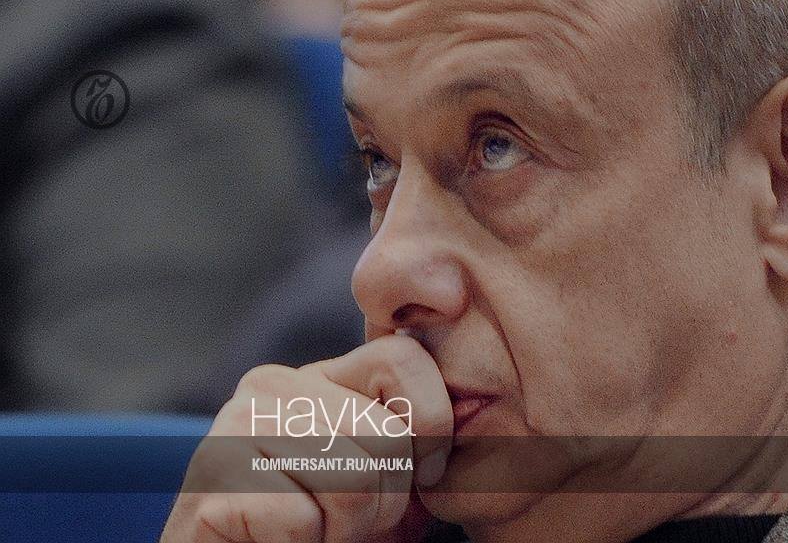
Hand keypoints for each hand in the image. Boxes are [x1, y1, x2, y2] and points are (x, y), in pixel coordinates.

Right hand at [161, 335, 452, 542]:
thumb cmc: (323, 531)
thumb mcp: (388, 482)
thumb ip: (422, 443)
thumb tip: (479, 413)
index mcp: (321, 376)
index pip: (404, 357)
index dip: (432, 427)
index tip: (421, 475)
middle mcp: (274, 384)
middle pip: (387, 435)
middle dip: (385, 499)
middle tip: (346, 518)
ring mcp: (236, 426)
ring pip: (353, 478)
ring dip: (348, 528)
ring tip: (315, 528)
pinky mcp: (214, 480)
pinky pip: (303, 518)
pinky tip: (281, 541)